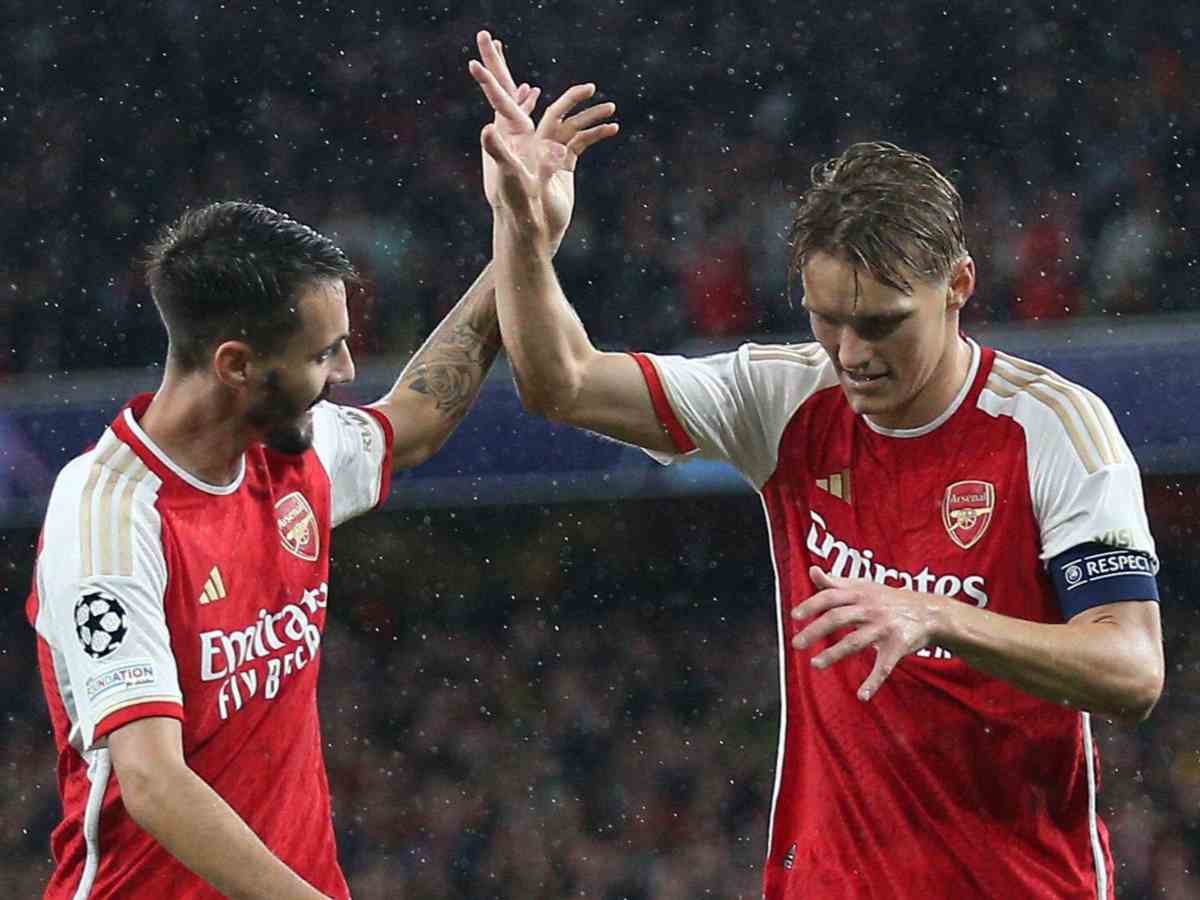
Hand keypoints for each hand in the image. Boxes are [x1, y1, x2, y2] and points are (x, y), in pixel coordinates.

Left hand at [468, 30, 618, 249]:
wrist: (534, 228)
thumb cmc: (515, 204)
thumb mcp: (508, 176)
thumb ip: (499, 151)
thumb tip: (486, 128)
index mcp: (525, 141)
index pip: (534, 109)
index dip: (537, 90)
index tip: (550, 78)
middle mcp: (539, 143)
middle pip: (559, 112)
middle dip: (574, 98)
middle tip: (591, 88)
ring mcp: (552, 152)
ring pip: (575, 127)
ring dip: (592, 117)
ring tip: (612, 109)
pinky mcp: (564, 165)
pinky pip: (582, 143)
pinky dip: (596, 135)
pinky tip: (614, 129)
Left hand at [790, 566, 945, 700]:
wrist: (930, 611)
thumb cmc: (889, 599)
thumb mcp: (864, 586)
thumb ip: (836, 582)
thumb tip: (812, 570)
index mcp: (859, 593)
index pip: (830, 597)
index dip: (811, 605)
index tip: (794, 617)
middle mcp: (870, 609)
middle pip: (838, 618)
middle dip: (815, 631)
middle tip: (796, 644)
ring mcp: (884, 628)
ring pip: (855, 642)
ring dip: (834, 654)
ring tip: (815, 665)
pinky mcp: (898, 646)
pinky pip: (884, 666)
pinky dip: (873, 682)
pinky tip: (862, 696)